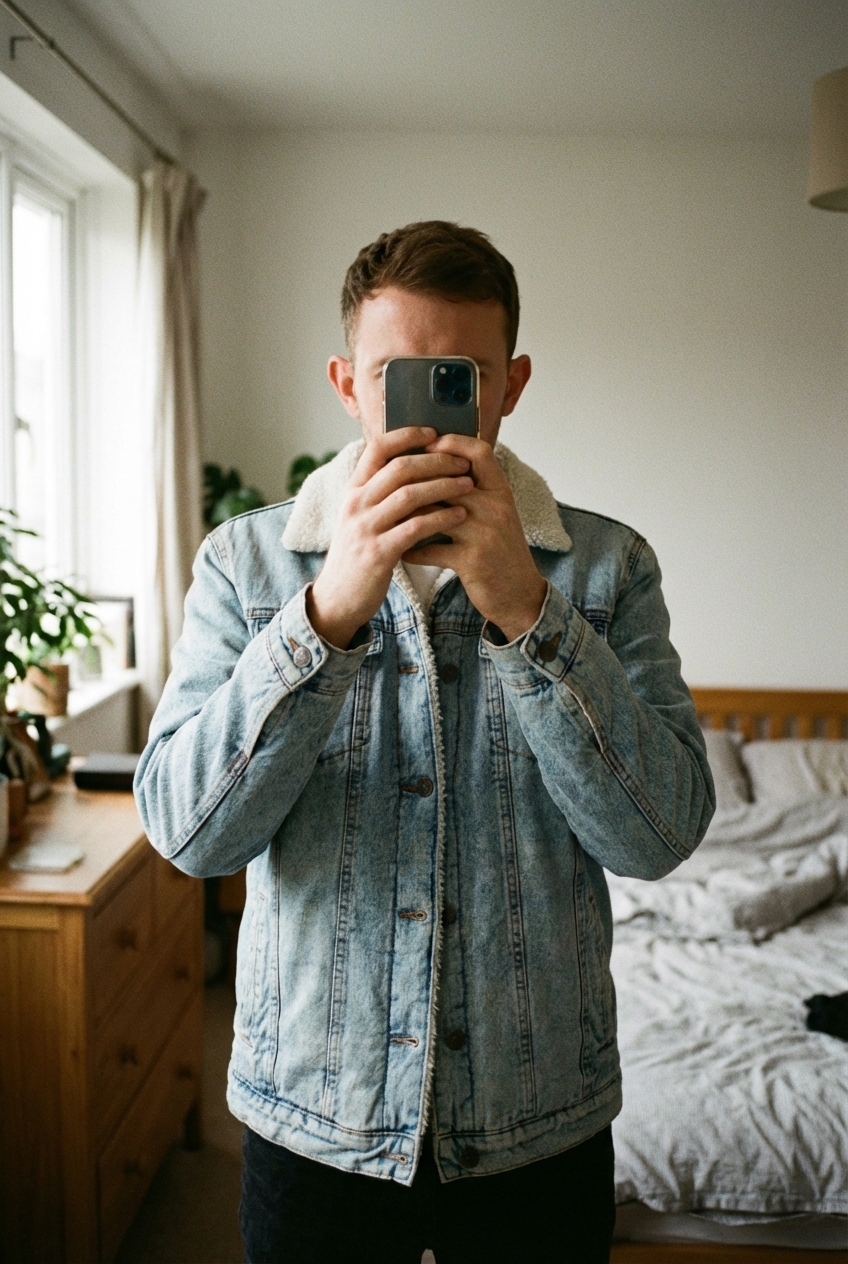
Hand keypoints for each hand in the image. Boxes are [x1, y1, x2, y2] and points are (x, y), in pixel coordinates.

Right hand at [307, 427, 472, 647]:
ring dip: (444, 486)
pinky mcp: (379, 552)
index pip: (377, 448)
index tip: (433, 432)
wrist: (338, 598)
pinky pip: (415, 527)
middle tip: (462, 462)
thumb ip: (379, 494)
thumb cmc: (358, 555)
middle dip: (436, 461)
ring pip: (410, 494)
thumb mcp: (361, 518)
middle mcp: (356, 504)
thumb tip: (410, 466)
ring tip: (468, 485)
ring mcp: (365, 528)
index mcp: (353, 490)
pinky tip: (459, 515)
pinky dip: (441, 518)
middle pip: (400, 467)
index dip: (406, 436)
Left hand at [403, 434, 546, 642]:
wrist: (520, 594)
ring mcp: (484, 533)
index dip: (452, 443)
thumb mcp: (497, 514)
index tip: (426, 446)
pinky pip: (431, 549)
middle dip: (417, 480)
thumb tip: (437, 469)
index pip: (480, 452)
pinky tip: (402, 553)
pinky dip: (412, 551)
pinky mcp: (472, 560)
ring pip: (435, 513)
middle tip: (392, 484)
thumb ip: (475, 491)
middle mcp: (495, 507)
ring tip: (389, 517)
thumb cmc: (502, 552)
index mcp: (501, 491)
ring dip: (408, 516)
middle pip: (448, 479)